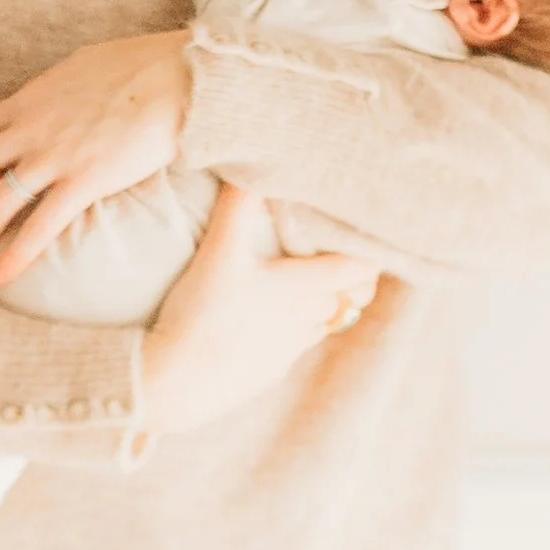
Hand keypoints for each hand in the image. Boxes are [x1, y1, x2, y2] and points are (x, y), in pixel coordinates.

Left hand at [0, 30, 192, 287]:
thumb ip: (58, 86)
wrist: (177, 76)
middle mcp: (31, 128)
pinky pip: (38, 227)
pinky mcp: (83, 181)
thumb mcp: (82, 66)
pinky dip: (14, 256)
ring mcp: (54, 156)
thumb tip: (51, 93)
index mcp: (31, 99)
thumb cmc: (142, 65)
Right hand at [138, 184, 379, 429]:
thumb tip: (250, 167)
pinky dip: (298, 330)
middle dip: (354, 278)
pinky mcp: (269, 370)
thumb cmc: (202, 315)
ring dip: (328, 304)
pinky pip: (297, 346)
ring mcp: (288, 349)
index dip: (369, 254)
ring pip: (326, 323)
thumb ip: (238, 208)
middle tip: (346, 256)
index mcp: (300, 289)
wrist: (177, 382)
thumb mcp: (218, 253)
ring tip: (315, 285)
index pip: (356, 269)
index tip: (371, 238)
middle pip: (349, 297)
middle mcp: (304, 320)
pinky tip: (275, 322)